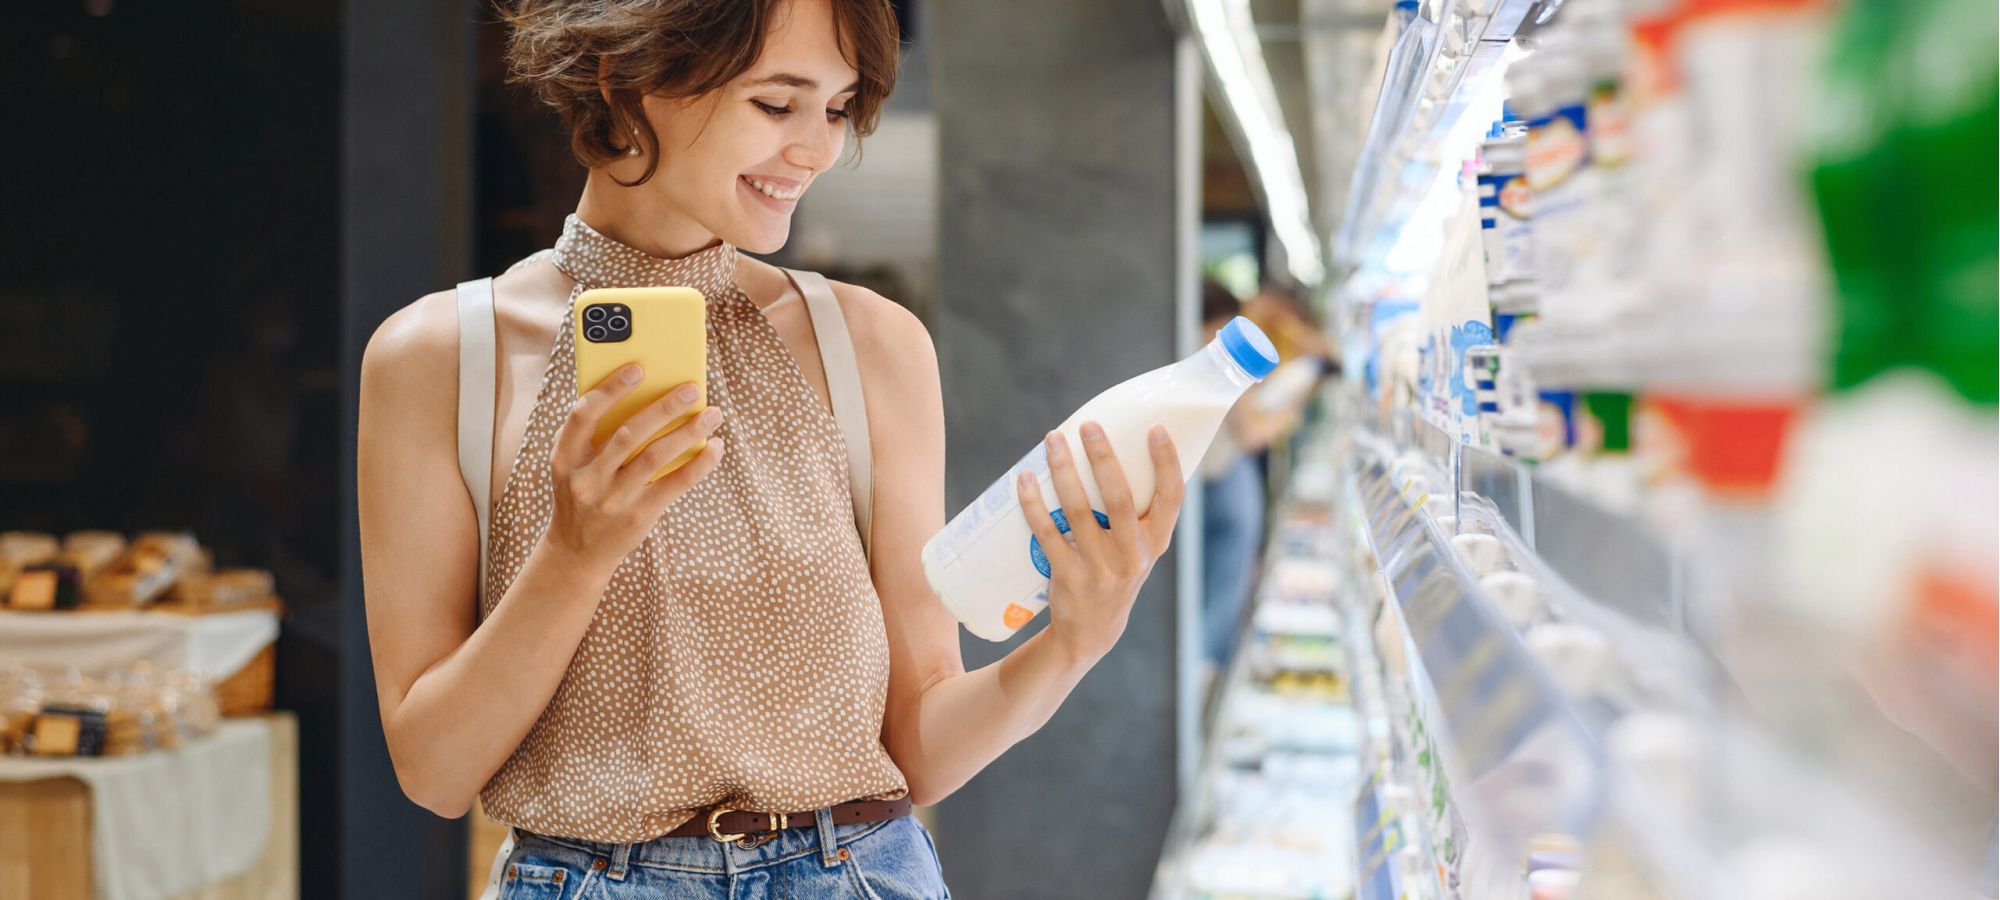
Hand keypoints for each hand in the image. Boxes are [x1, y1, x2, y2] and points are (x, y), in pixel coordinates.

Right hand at [544, 365, 724, 570]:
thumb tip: (648, 393)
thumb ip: (598, 434)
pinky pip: (675, 484)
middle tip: (692, 388)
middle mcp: (586, 478)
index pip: (582, 416)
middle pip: (628, 434)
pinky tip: (715, 447)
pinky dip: (699, 463)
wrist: (577, 551)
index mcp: (564, 457)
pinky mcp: (639, 516)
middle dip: (663, 407)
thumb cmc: (583, 493)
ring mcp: (612, 499)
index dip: (609, 390)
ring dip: (689, 431)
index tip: (638, 368)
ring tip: (712, 414)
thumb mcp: (575, 465)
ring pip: (655, 456)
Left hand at [1016, 422, 1184, 664]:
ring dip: (1063, 470)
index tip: (1155, 428)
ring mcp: (1101, 569)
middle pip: (1120, 499)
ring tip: (1053, 440)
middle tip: (1088, 425)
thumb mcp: (1137, 549)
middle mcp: (1133, 556)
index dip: (1167, 462)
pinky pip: (1048, 533)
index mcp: (1156, 542)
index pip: (1173, 498)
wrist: (1090, 632)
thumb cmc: (1114, 573)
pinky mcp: (1069, 577)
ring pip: (1079, 511)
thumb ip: (1134, 513)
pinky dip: (1034, 504)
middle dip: (1103, 457)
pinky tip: (1025, 480)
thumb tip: (1108, 451)